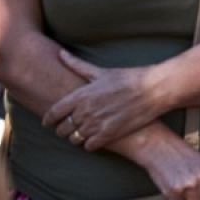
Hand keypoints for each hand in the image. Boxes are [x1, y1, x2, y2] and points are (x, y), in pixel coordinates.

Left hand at [43, 51, 167, 151]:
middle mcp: (86, 110)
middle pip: (63, 127)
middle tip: (65, 129)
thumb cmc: (128, 78)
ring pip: (75, 138)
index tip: (46, 122)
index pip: (55, 111)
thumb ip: (77, 65)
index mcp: (82, 94)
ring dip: (75, 138)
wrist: (153, 90)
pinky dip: (89, 144)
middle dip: (62, 129)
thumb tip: (60, 53)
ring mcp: (97, 124)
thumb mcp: (101, 71)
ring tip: (80, 134)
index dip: (48, 119)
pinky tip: (93, 139)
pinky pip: (90, 146)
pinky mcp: (110, 134)